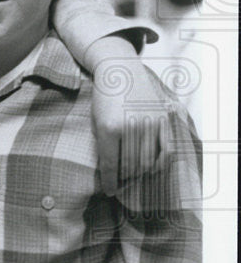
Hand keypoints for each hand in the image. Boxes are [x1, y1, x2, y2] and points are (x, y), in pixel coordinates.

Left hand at [92, 56, 172, 194]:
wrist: (120, 71)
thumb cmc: (104, 99)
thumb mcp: (95, 122)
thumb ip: (102, 145)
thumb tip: (111, 171)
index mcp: (108, 129)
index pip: (110, 165)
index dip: (110, 182)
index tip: (110, 192)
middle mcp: (130, 127)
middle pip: (130, 166)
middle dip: (124, 178)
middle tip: (121, 182)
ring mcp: (149, 123)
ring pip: (148, 160)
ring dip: (140, 172)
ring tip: (133, 174)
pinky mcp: (162, 118)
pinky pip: (167, 149)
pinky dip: (160, 162)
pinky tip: (152, 167)